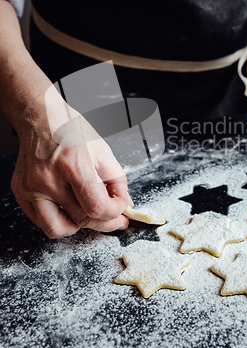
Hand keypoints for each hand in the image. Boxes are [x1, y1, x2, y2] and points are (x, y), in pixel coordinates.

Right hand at [11, 103, 130, 238]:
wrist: (40, 118)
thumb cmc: (70, 130)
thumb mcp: (102, 150)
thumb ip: (117, 179)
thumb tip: (123, 203)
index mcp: (73, 165)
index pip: (97, 207)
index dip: (115, 212)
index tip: (121, 207)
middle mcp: (49, 179)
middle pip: (81, 220)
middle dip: (105, 223)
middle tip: (114, 219)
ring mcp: (32, 188)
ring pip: (57, 229)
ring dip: (78, 226)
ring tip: (87, 214)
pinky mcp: (21, 193)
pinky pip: (40, 221)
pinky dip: (58, 219)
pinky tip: (69, 208)